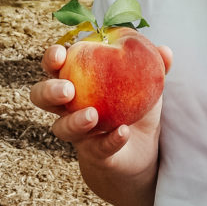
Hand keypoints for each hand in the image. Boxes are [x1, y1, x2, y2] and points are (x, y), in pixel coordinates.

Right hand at [30, 41, 172, 169]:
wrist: (141, 149)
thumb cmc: (133, 105)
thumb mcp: (145, 82)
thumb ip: (154, 65)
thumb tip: (165, 51)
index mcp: (76, 80)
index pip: (54, 66)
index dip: (52, 58)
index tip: (61, 54)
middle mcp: (68, 107)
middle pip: (41, 97)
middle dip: (49, 91)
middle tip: (68, 89)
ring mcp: (79, 133)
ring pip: (62, 129)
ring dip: (75, 121)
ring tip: (92, 115)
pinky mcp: (96, 154)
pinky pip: (98, 149)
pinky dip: (111, 140)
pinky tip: (123, 132)